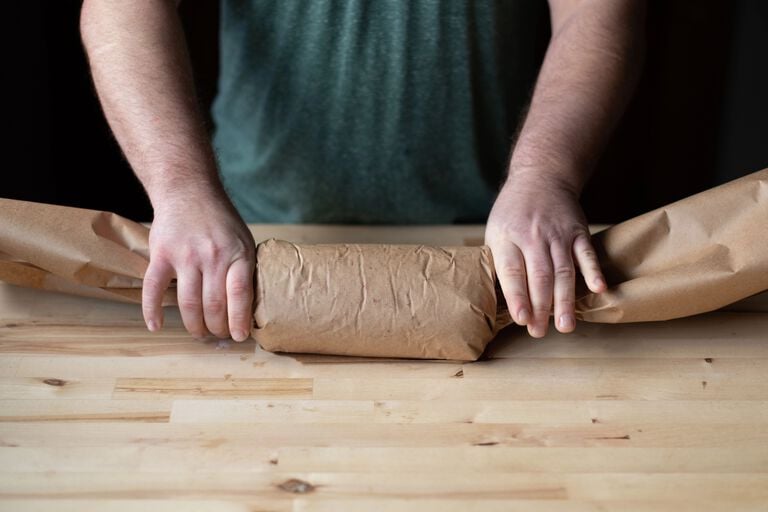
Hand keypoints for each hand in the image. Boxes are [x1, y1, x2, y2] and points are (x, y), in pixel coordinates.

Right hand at [142, 188, 255, 341]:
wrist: (188, 190)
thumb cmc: (220, 221)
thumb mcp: (243, 240)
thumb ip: (243, 270)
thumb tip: (248, 307)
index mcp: (236, 253)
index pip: (239, 294)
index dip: (239, 320)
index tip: (239, 336)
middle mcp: (211, 256)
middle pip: (213, 304)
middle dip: (217, 328)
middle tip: (219, 336)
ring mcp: (184, 256)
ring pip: (188, 303)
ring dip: (194, 326)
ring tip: (200, 334)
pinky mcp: (161, 255)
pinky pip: (153, 288)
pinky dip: (152, 311)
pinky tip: (156, 327)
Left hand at [485, 172, 605, 337]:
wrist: (541, 176)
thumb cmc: (513, 213)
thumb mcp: (496, 231)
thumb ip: (501, 262)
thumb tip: (502, 302)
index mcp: (507, 237)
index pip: (512, 271)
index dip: (517, 296)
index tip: (522, 318)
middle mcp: (533, 236)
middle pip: (539, 276)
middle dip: (541, 307)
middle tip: (540, 332)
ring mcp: (558, 233)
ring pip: (563, 270)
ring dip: (565, 300)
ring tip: (566, 326)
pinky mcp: (578, 230)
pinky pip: (587, 253)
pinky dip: (593, 271)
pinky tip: (598, 290)